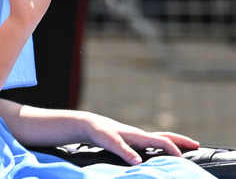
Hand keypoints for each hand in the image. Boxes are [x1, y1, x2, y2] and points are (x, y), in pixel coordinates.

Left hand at [83, 113, 200, 164]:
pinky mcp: (132, 140)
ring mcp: (137, 137)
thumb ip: (124, 152)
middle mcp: (140, 135)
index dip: (173, 150)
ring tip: (185, 148)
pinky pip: (152, 143)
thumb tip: (138, 162)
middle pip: (165, 136)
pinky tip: (162, 152)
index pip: (162, 141)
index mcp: (139, 135)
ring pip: (160, 138)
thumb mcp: (111, 143)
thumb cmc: (100, 133)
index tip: (182, 160)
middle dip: (181, 140)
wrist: (90, 125)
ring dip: (173, 142)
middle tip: (197, 145)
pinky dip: (162, 146)